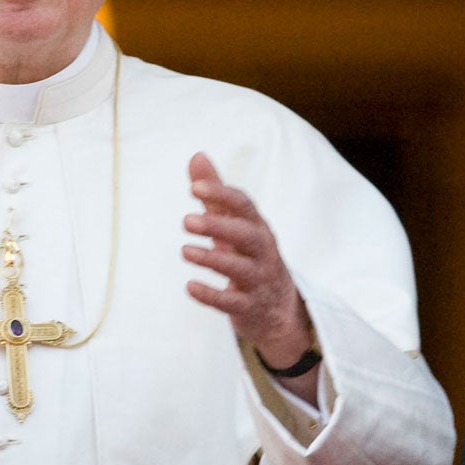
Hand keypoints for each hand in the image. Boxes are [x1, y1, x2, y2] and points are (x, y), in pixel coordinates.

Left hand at [181, 153, 315, 389]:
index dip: (221, 195)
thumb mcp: (235, 225)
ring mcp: (258, 281)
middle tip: (186, 221)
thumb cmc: (249, 257)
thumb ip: (215, 195)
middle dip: (219, 226)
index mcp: (257, 227)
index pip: (244, 205)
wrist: (279, 309)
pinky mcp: (250, 307)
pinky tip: (189, 287)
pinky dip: (212, 296)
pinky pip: (233, 303)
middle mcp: (262, 252)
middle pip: (246, 235)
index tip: (194, 188)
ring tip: (185, 251)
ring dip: (213, 260)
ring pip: (240, 269)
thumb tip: (197, 155)